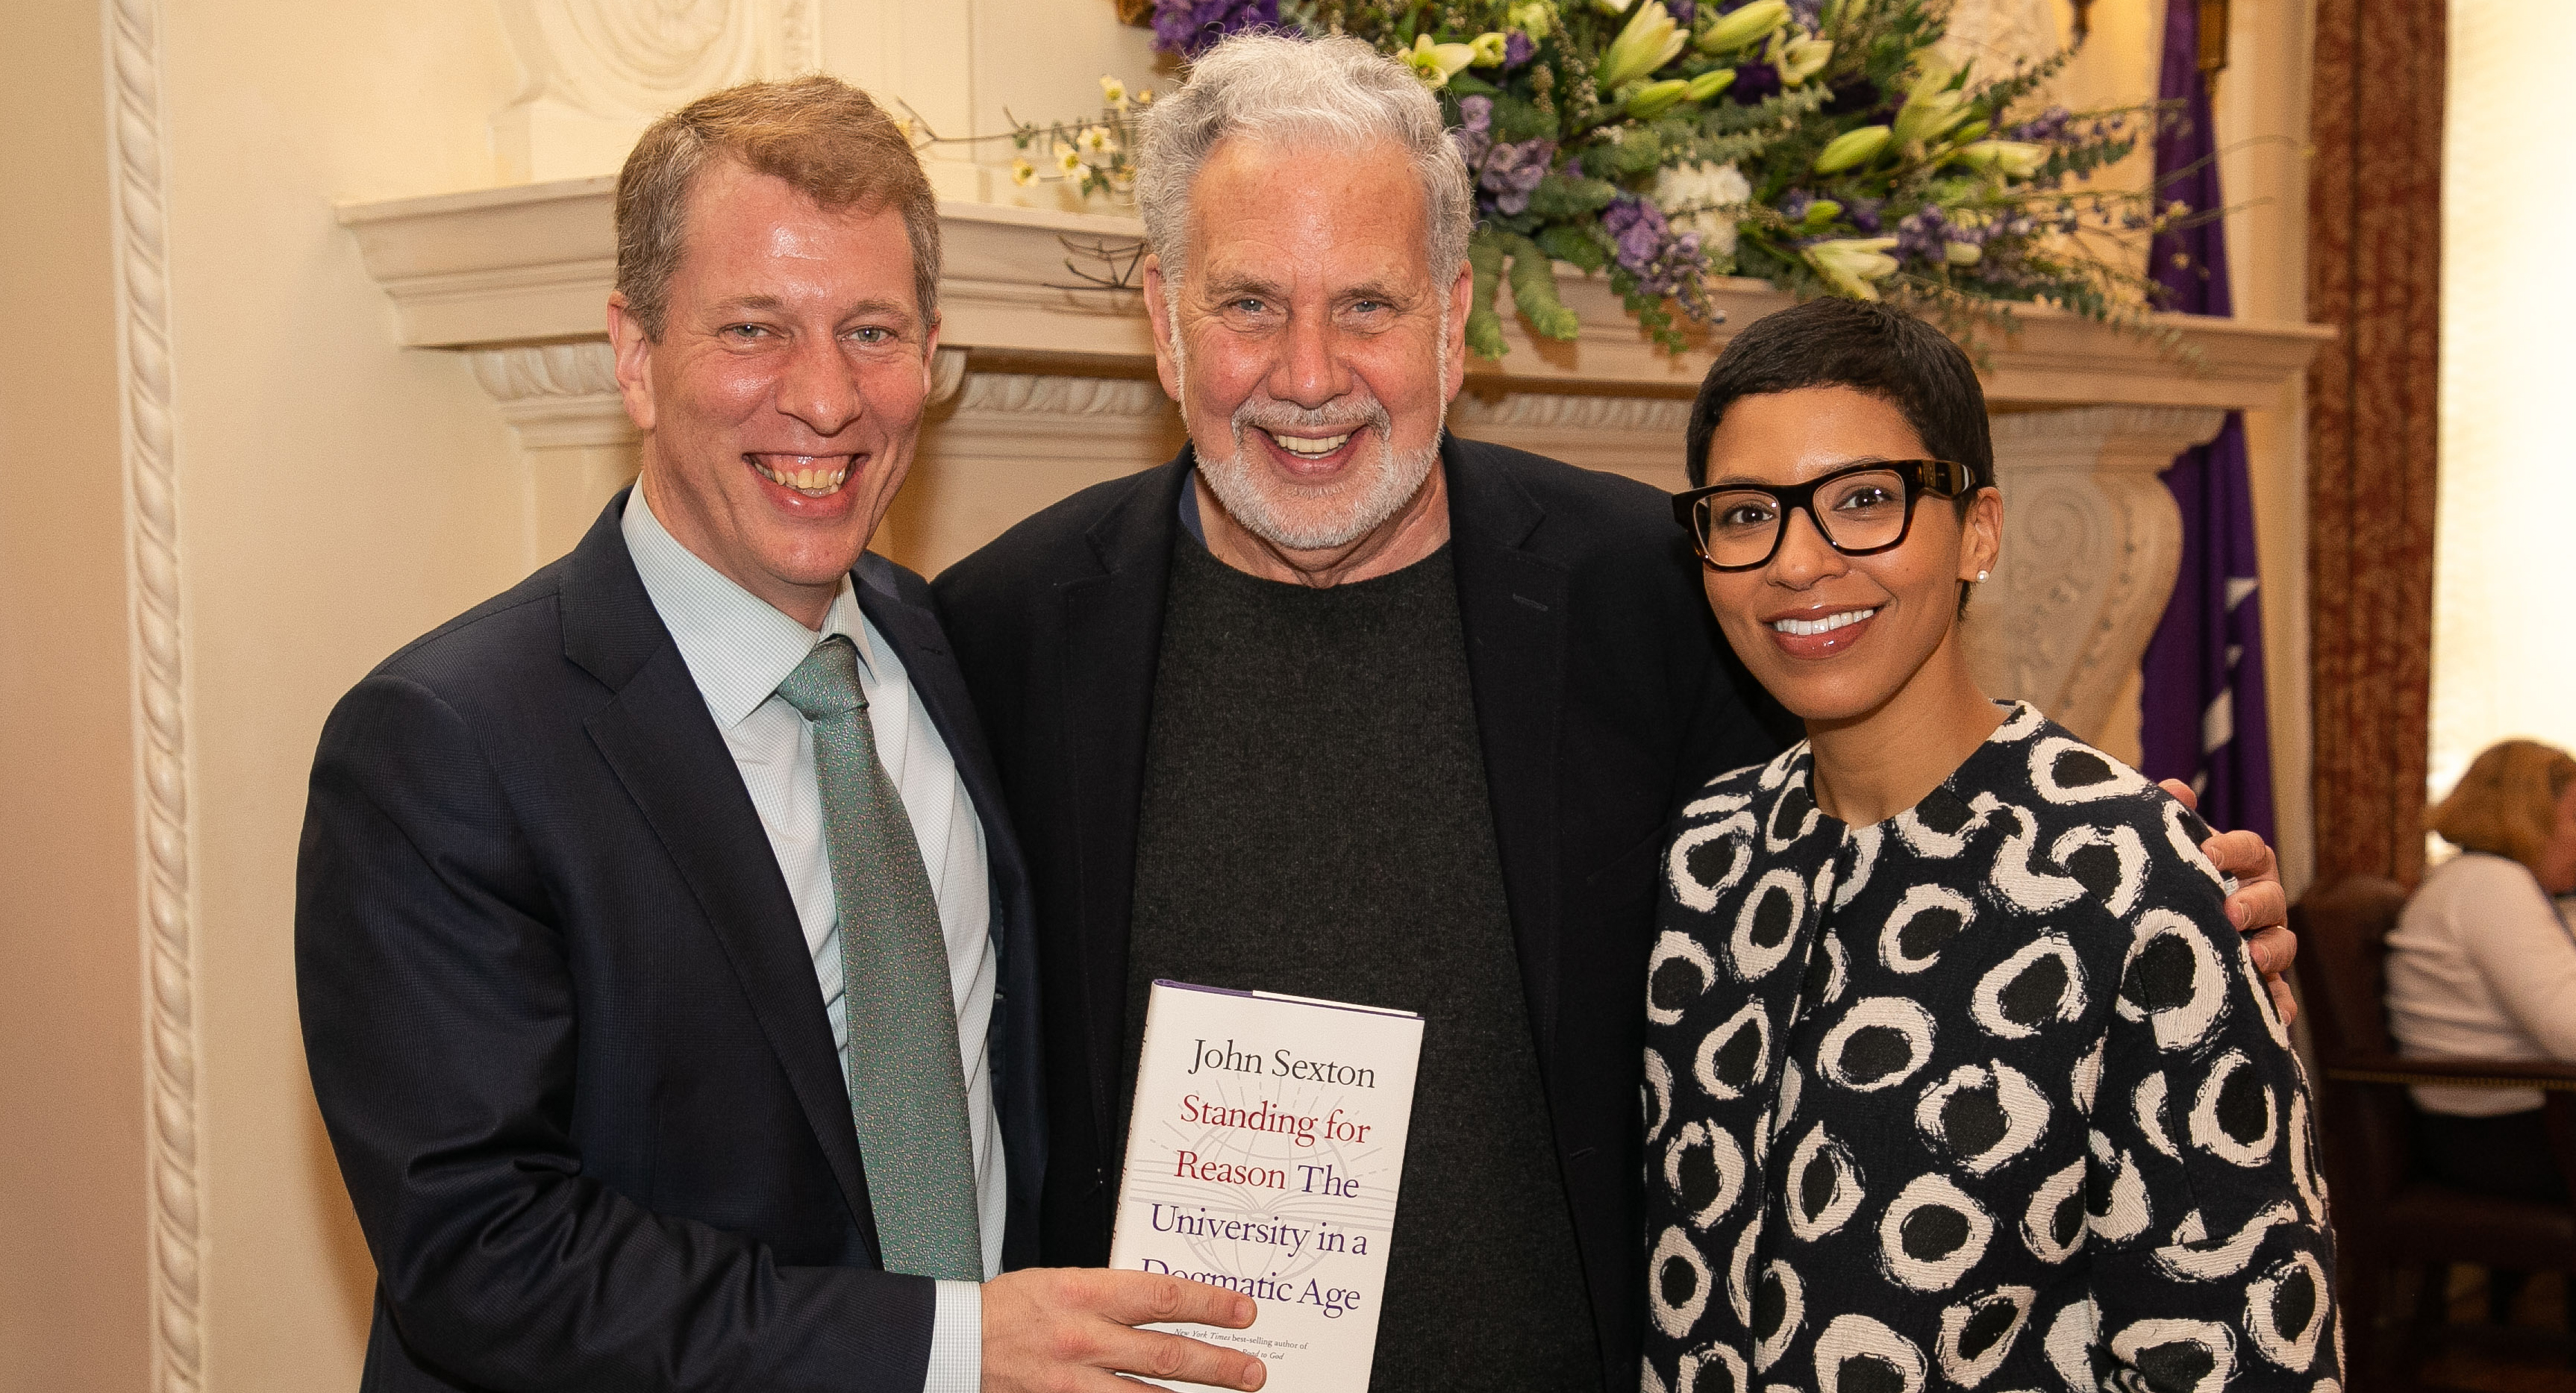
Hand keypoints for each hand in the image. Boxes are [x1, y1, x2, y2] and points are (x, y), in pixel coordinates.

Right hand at [982, 1267, 1265, 1392]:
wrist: (954, 1343)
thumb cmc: (1008, 1308)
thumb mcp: (1062, 1281)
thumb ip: (1111, 1293)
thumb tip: (1164, 1303)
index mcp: (1084, 1293)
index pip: (1161, 1297)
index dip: (1209, 1305)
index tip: (1242, 1312)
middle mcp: (1083, 1337)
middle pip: (1166, 1354)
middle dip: (1218, 1365)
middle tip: (1253, 1370)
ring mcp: (1073, 1380)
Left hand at [2158, 778, 2298, 1025]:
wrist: (2147, 938)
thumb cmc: (2164, 884)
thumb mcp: (2162, 854)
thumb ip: (2169, 822)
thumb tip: (2175, 787)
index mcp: (2242, 867)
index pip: (2251, 850)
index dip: (2232, 849)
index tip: (2203, 853)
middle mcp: (2259, 904)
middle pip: (2274, 898)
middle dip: (2255, 904)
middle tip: (2229, 912)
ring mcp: (2263, 945)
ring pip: (2282, 945)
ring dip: (2272, 952)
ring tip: (2251, 960)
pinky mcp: (2259, 985)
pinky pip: (2278, 998)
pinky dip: (2279, 1006)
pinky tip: (2276, 1019)